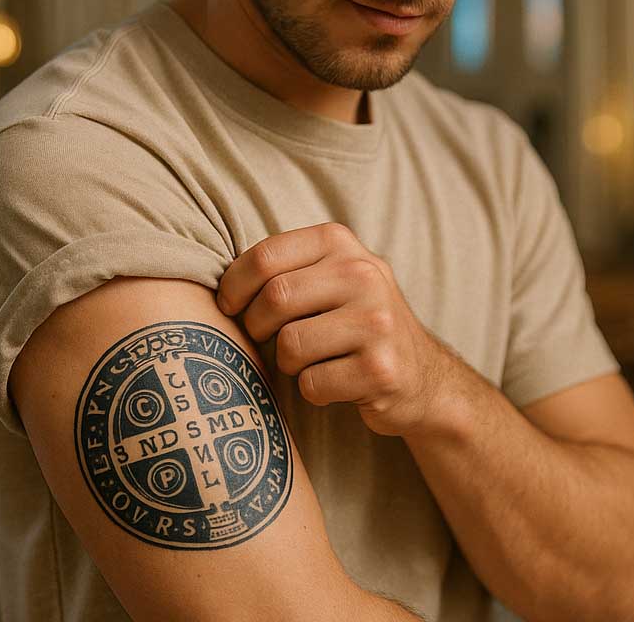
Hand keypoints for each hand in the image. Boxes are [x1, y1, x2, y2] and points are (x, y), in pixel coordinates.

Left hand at [216, 221, 449, 436]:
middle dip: (257, 327)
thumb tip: (211, 280)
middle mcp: (364, 274)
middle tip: (267, 338)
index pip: (266, 255)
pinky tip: (335, 381)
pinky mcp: (381, 369)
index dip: (234, 286)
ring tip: (310, 360)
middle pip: (274, 298)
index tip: (230, 307)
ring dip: (287, 363)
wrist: (422, 374)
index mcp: (341, 243)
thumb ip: (285, 267)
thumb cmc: (354, 322)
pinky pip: (312, 384)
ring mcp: (377, 322)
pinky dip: (313, 390)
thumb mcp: (330, 275)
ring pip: (290, 345)